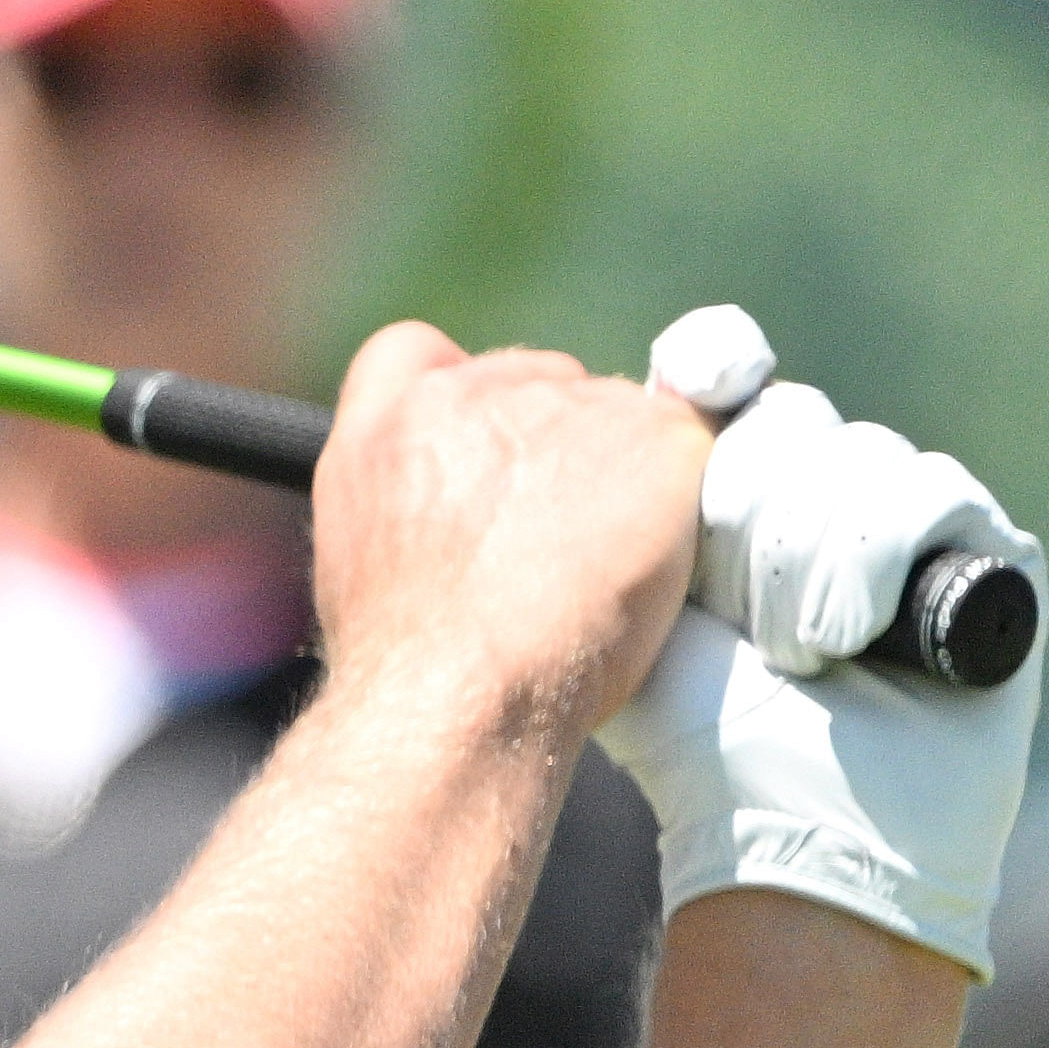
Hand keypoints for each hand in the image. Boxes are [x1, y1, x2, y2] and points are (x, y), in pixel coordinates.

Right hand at [308, 321, 712, 741]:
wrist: (455, 693)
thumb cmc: (406, 661)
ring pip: (619, 416)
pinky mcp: (654, 435)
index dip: (462, 397)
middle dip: (557, 447)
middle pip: (540, 381)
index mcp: (389, 423)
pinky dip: (682, 497)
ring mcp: (569, 407)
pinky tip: (650, 561)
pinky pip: (692, 444)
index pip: (418, 354)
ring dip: (624, 475)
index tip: (490, 458)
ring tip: (601, 570)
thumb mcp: (355, 560)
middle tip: (561, 542)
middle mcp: (474, 392)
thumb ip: (404, 498)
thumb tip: (456, 507)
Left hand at [598, 311, 1044, 978]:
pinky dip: (875, 562)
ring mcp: (909, 520)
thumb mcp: (626, 616)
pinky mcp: (985, 550)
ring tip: (797, 655)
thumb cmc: (704, 743)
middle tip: (733, 605)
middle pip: (787, 415)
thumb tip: (573, 401)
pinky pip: (929, 490)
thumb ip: (601, 514)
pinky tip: (855, 638)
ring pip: (857, 454)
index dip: (713, 364)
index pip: (728, 378)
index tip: (692, 377)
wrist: (797, 828)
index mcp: (731, 496)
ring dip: (807, 559)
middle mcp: (820, 495)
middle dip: (749, 510)